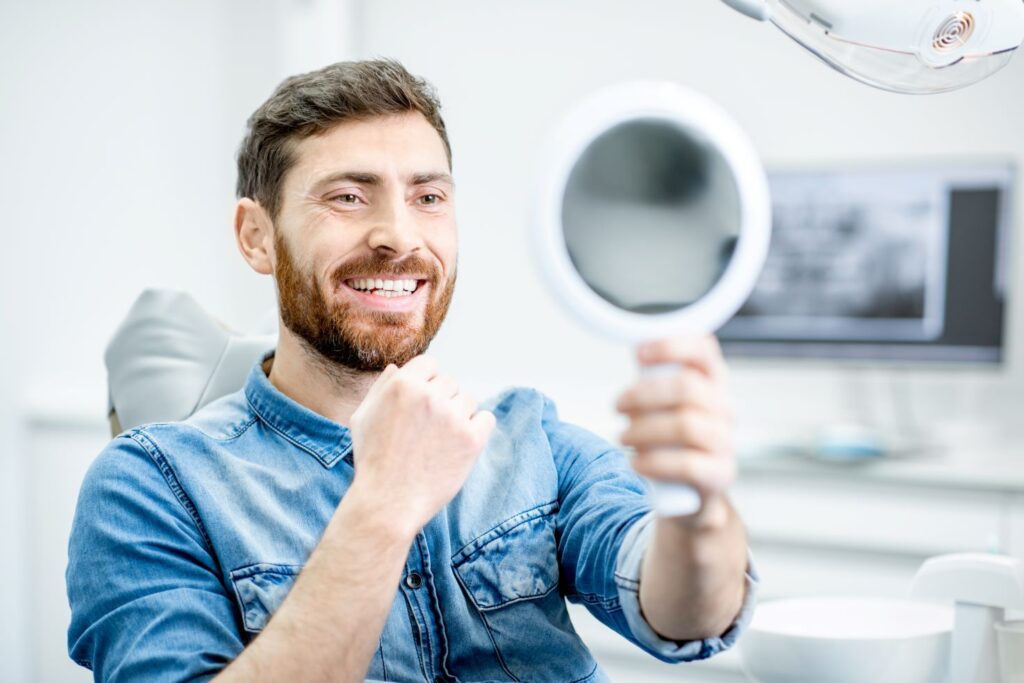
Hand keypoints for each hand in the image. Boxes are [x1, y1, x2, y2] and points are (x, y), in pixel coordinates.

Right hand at [348, 355, 495, 534]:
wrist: (388, 503)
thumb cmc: (372, 461)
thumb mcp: (362, 418)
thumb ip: (381, 388)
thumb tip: (397, 368)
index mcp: (402, 385)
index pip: (429, 364)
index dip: (426, 383)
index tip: (422, 404)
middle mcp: (429, 396)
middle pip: (450, 383)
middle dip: (441, 401)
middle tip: (428, 429)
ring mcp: (452, 417)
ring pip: (468, 401)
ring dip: (458, 416)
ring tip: (440, 441)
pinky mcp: (472, 439)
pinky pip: (486, 419)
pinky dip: (477, 429)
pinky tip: (460, 445)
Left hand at [615, 335, 735, 520]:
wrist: (690, 491)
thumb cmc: (671, 438)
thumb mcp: (663, 404)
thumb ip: (654, 379)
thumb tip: (636, 354)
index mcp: (712, 382)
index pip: (704, 350)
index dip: (671, 346)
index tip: (638, 354)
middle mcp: (724, 408)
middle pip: (688, 388)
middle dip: (644, 395)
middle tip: (618, 406)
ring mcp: (725, 441)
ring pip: (686, 425)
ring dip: (644, 430)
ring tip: (623, 437)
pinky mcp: (720, 474)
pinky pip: (688, 465)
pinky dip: (655, 462)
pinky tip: (637, 463)